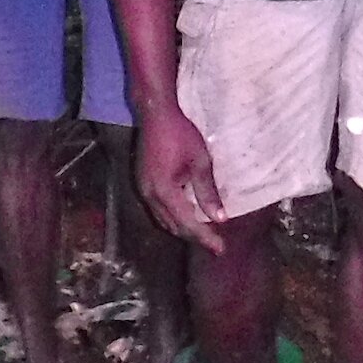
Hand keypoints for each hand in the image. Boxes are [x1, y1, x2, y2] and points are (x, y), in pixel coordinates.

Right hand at [137, 108, 225, 253]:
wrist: (155, 113)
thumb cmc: (181, 134)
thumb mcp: (200, 162)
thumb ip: (208, 192)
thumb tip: (219, 218)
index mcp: (164, 192)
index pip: (188, 224)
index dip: (205, 238)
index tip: (220, 249)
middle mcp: (150, 195)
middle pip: (173, 226)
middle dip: (194, 237)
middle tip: (214, 244)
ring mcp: (143, 189)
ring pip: (163, 219)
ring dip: (182, 228)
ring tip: (203, 233)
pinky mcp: (142, 182)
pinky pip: (158, 209)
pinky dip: (173, 216)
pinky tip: (186, 213)